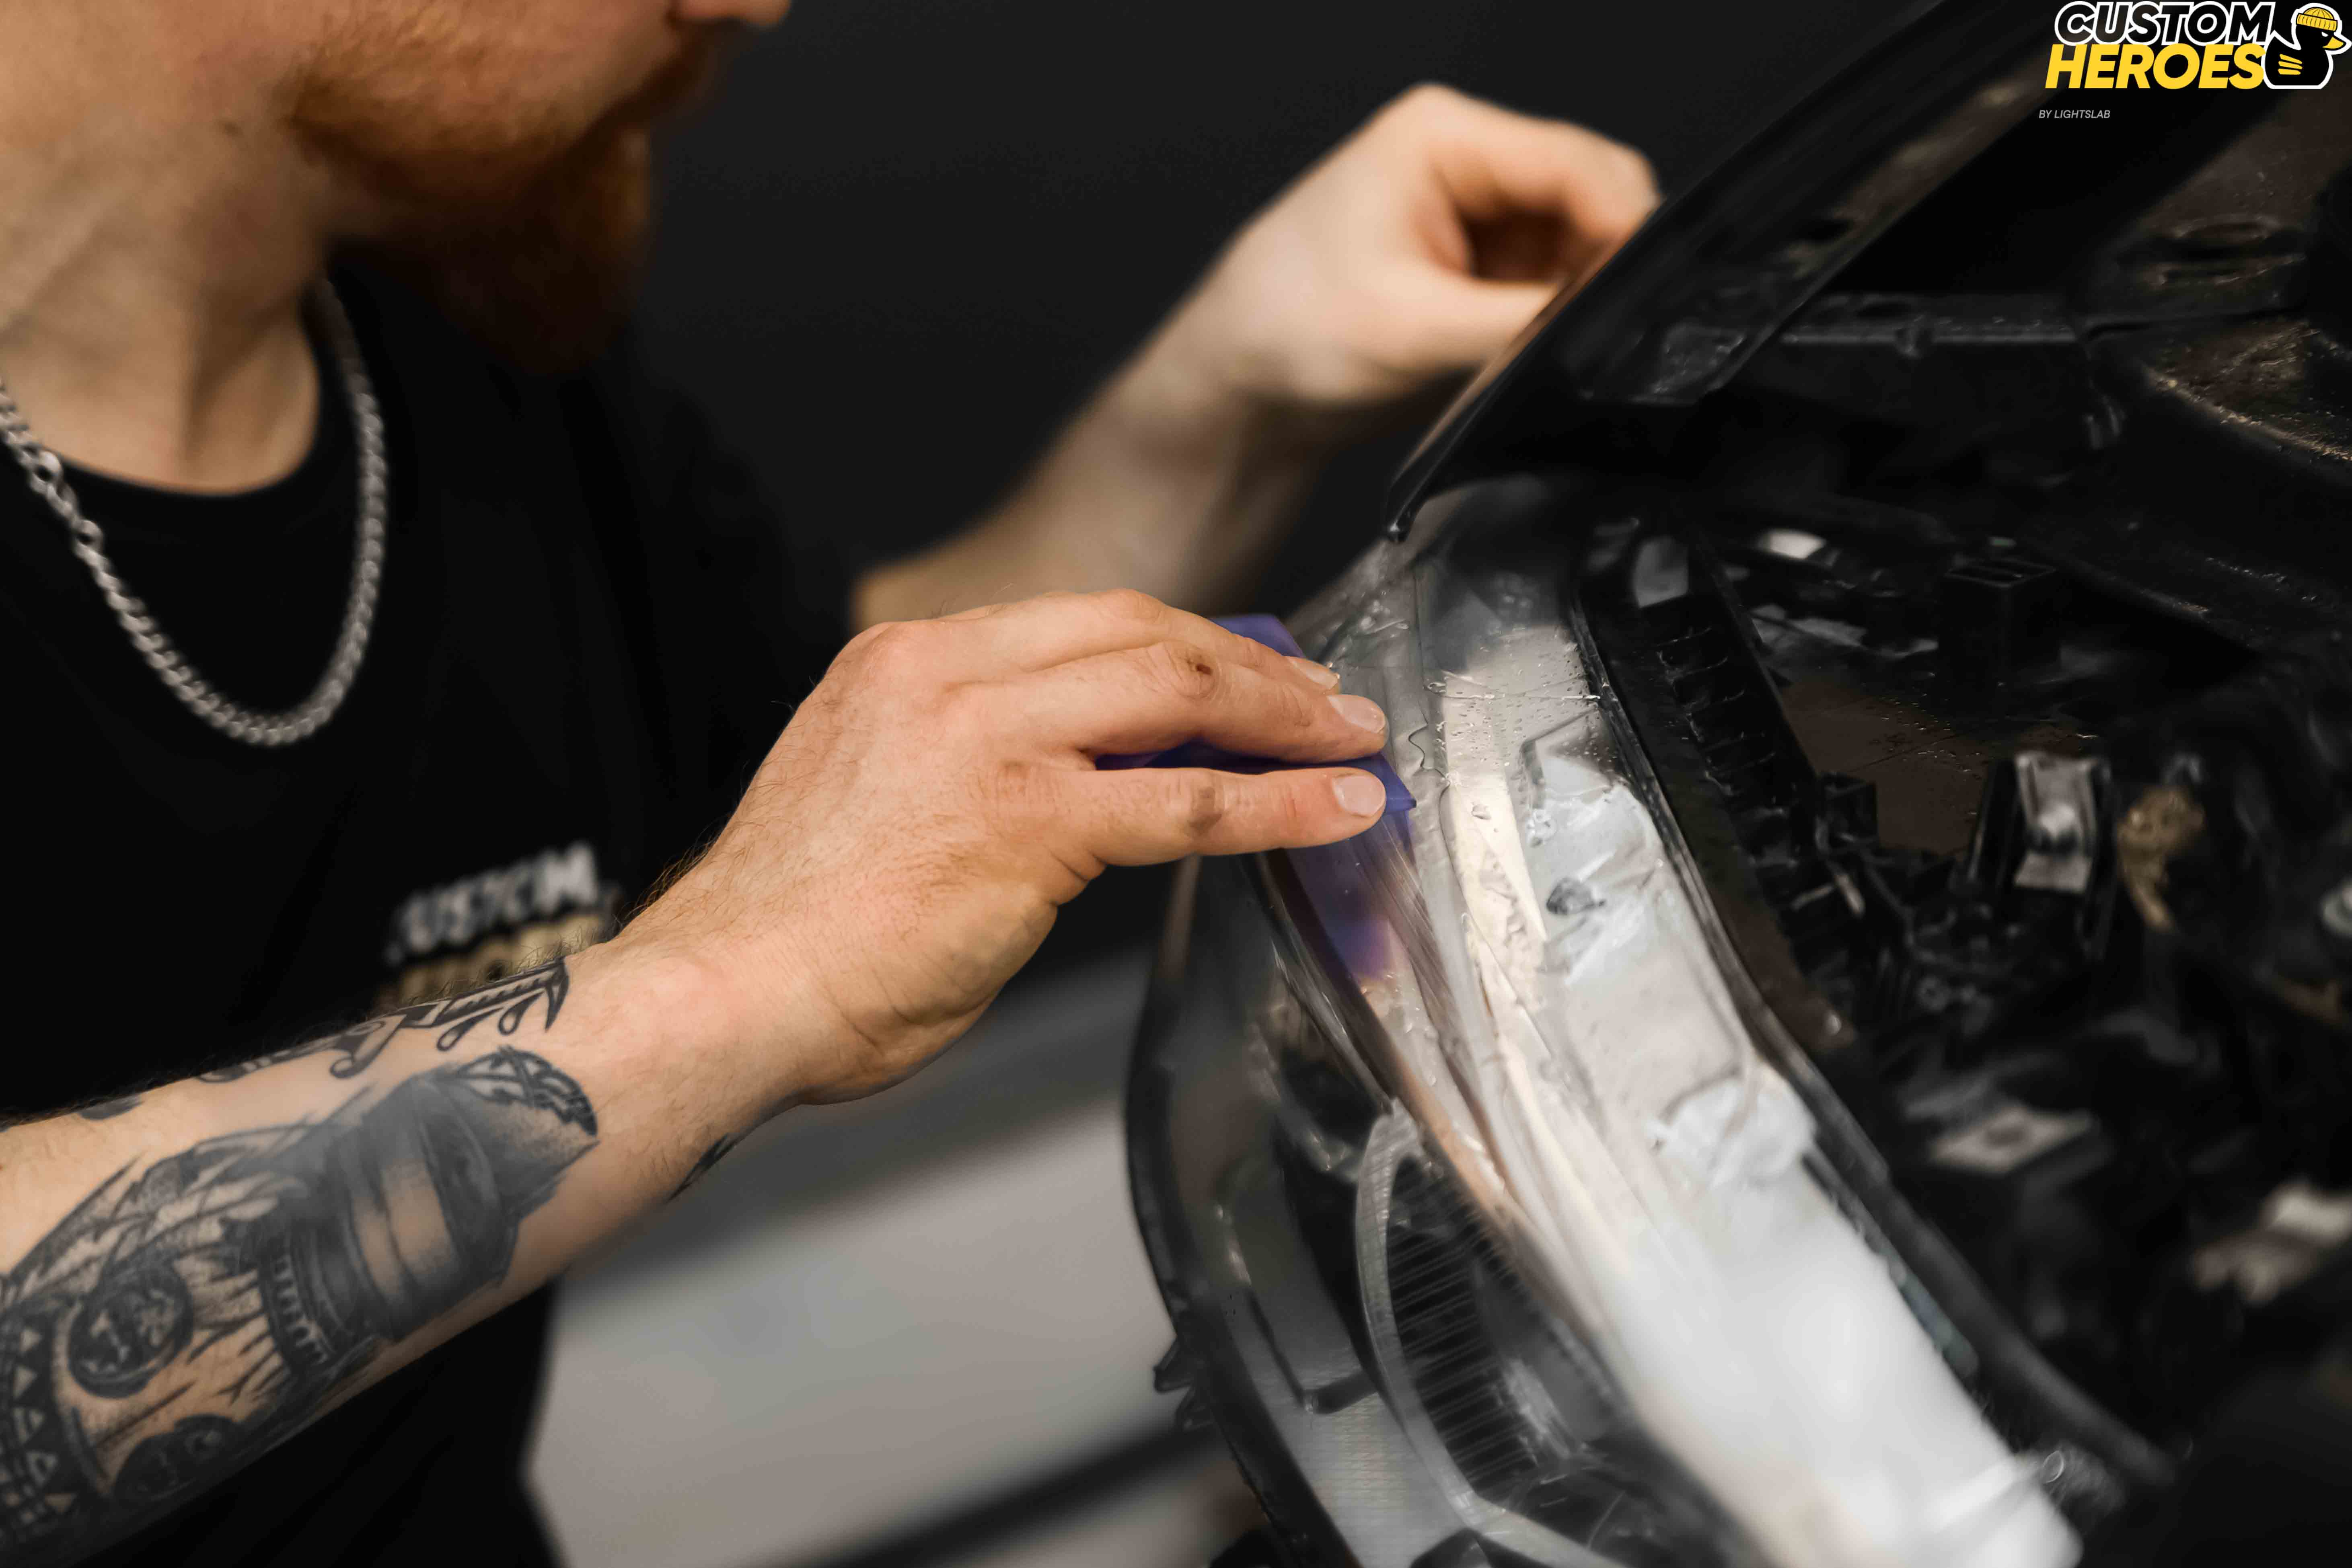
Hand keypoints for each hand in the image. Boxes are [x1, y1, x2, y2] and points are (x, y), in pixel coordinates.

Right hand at [624, 591, 1389, 1100]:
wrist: (725, 990)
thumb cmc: (796, 925)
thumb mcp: (879, 793)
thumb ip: (970, 765)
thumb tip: (1075, 784)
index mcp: (906, 660)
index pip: (1081, 621)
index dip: (1183, 641)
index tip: (1246, 668)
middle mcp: (948, 675)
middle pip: (1142, 632)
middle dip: (1251, 663)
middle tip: (1322, 700)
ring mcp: (991, 741)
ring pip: (1177, 692)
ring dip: (1282, 718)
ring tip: (1352, 744)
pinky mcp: (1029, 823)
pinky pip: (1185, 802)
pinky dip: (1276, 803)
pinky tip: (1336, 808)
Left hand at [1156, 83, 1656, 438]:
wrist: (1240, 393)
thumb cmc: (1285, 332)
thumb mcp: (1414, 328)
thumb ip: (1525, 320)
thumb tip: (1606, 318)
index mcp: (1444, 137)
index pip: (1577, 164)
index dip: (1622, 229)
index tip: (1638, 295)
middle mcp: (1467, 164)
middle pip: (1590, 199)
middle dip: (1602, 265)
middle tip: (1591, 334)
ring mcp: (1477, 218)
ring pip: (1580, 248)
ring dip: (1578, 300)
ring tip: (1540, 351)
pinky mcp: (1479, 271)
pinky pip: (1552, 289)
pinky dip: (1555, 323)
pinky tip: (1527, 355)